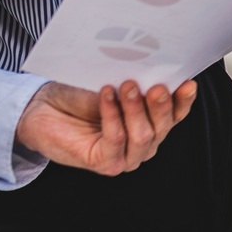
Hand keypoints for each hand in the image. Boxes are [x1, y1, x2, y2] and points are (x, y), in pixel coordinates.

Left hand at [15, 78, 194, 174]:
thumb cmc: (80, 95)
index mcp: (152, 123)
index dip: (184, 101)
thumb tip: (155, 68)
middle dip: (161, 105)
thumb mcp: (114, 83)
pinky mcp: (106, 164)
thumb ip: (136, 82)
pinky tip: (107, 94)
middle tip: (154, 85)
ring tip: (125, 85)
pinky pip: (116, 138)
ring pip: (144, 135)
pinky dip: (112, 115)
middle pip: (163, 126)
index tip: (187, 83)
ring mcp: (127, 157)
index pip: (176, 114)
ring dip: (135, 109)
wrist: (44, 109)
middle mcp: (144, 143)